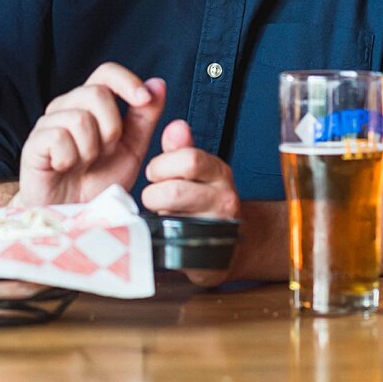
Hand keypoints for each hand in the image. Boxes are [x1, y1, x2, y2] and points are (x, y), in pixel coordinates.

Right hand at [15, 63, 165, 206]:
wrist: (72, 213)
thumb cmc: (99, 180)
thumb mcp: (132, 149)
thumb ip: (145, 118)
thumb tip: (158, 84)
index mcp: (91, 103)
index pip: (107, 72)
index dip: (127, 81)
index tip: (144, 100)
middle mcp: (68, 106)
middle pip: (97, 93)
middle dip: (111, 128)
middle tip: (104, 152)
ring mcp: (48, 123)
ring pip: (80, 117)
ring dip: (91, 149)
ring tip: (84, 163)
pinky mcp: (34, 142)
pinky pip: (59, 137)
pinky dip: (69, 158)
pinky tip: (65, 167)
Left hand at [143, 120, 241, 286]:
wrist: (228, 243)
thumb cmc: (203, 201)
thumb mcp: (196, 170)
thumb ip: (181, 148)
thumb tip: (176, 125)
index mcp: (219, 172)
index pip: (189, 159)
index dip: (162, 165)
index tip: (156, 173)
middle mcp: (225, 199)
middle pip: (175, 190)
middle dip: (154, 193)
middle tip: (155, 196)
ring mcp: (218, 228)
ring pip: (173, 217)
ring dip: (158, 214)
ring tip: (162, 213)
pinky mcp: (209, 256)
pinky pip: (174, 242)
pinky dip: (164, 236)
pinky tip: (168, 232)